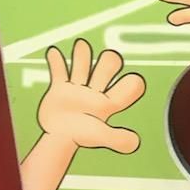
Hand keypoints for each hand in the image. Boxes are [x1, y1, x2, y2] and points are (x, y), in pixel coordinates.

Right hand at [37, 39, 144, 154]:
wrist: (58, 138)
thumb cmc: (80, 137)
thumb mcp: (100, 136)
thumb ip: (117, 139)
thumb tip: (134, 143)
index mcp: (109, 102)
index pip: (127, 87)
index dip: (132, 83)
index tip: (133, 79)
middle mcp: (96, 91)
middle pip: (107, 68)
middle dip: (109, 61)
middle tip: (109, 57)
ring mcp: (78, 87)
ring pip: (83, 64)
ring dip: (83, 54)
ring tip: (82, 46)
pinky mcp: (61, 87)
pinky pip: (59, 70)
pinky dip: (56, 61)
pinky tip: (54, 52)